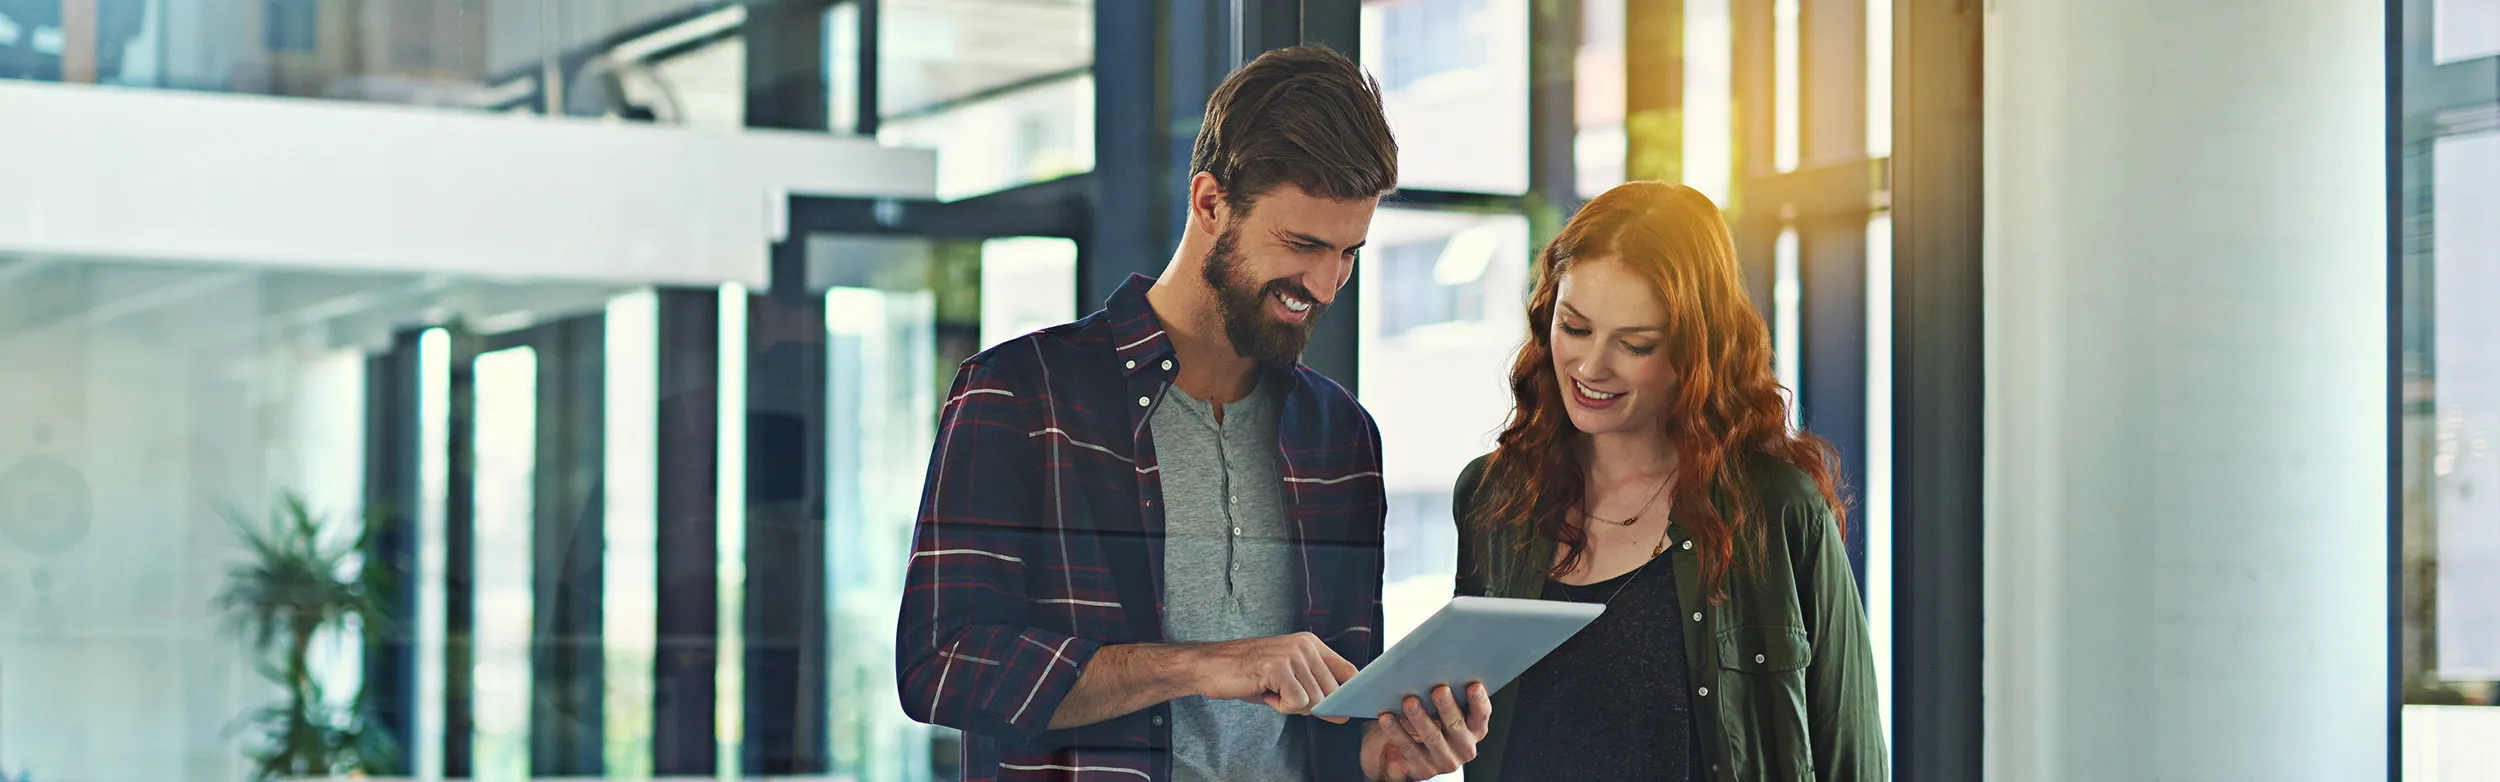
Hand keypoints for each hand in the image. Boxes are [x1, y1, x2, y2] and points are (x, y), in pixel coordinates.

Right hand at [1183, 632, 1359, 719]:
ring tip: (1271, 690)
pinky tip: (1265, 692)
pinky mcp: (1279, 667)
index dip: (1349, 695)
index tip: (1342, 710)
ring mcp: (1293, 655)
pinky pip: (1297, 703)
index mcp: (1311, 643)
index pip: (1349, 671)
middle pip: (1332, 692)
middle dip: (1310, 705)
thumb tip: (1342, 715)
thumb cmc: (1248, 675)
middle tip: (1283, 696)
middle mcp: (1305, 645)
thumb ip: (1315, 691)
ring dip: (1291, 705)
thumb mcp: (1288, 679)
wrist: (1211, 666)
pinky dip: (1280, 706)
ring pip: (1315, 700)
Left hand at [1361, 682, 1491, 780]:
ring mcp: (1444, 760)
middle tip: (1439, 689)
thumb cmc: (1426, 721)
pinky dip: (1396, 731)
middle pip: (1457, 726)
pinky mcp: (1423, 769)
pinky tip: (1387, 717)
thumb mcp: (1439, 706)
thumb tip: (1435, 660)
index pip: (1481, 715)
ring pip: (1433, 738)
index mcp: (1473, 729)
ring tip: (1409, 701)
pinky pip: (1408, 748)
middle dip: (1447, 707)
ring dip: (1420, 718)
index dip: (1479, 701)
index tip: (1473, 685)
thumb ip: (1444, 690)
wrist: (1401, 754)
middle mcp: (1463, 747)